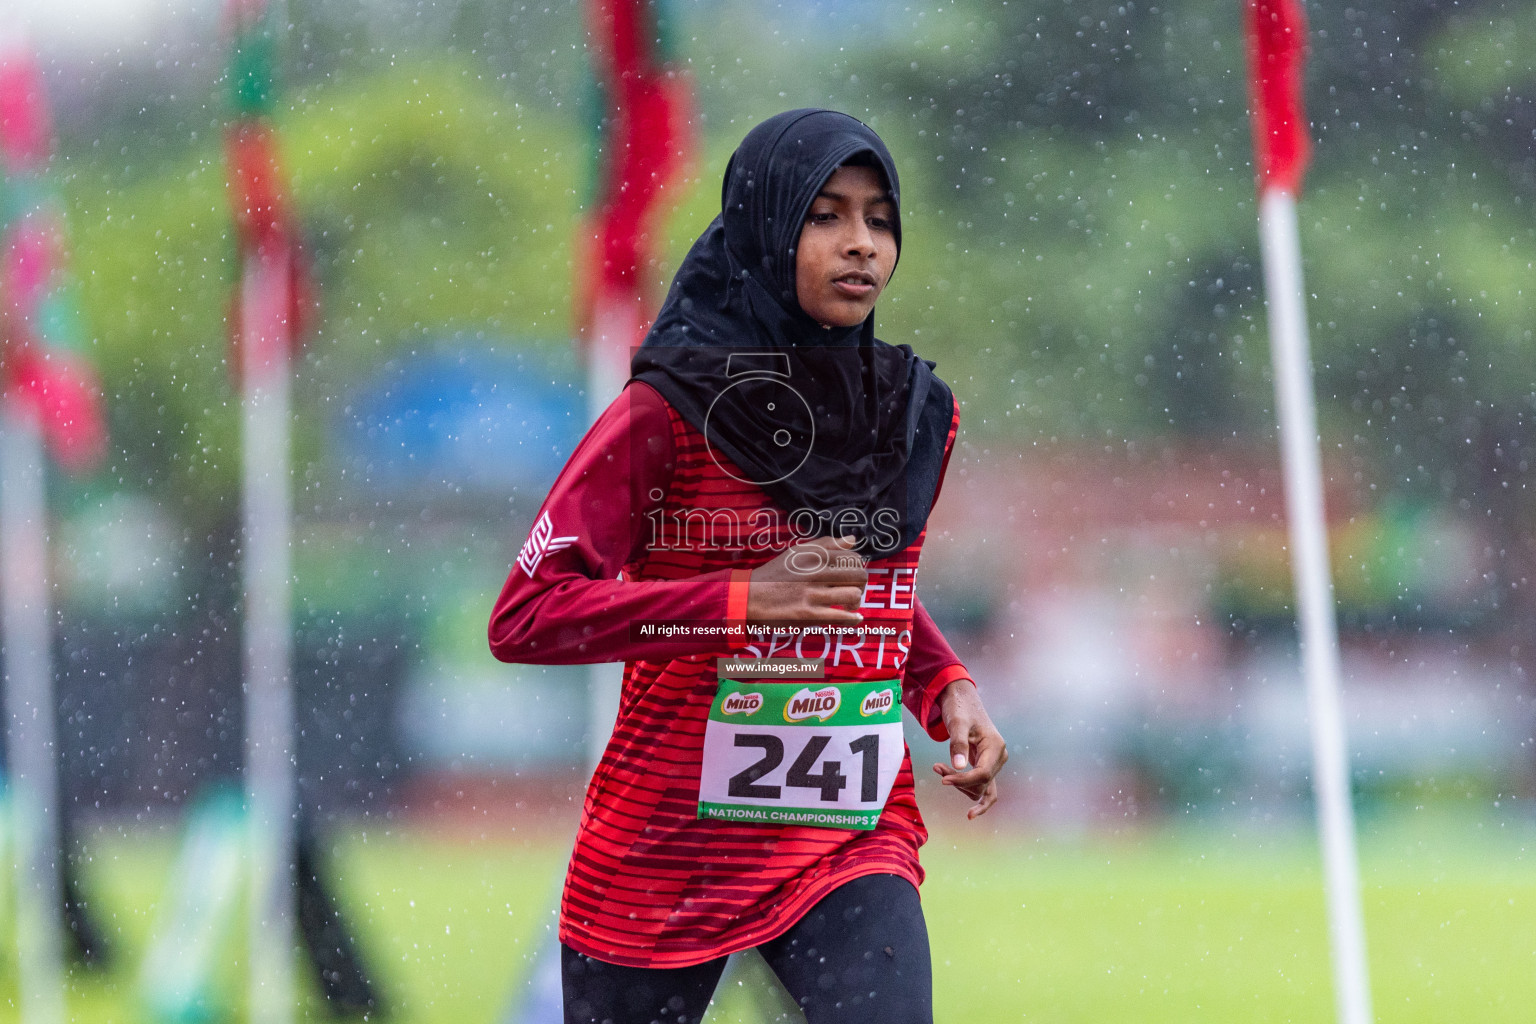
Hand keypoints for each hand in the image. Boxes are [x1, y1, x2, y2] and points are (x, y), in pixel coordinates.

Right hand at [745, 535, 866, 625]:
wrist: (749, 597)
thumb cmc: (774, 574)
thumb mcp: (797, 552)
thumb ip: (826, 544)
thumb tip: (852, 539)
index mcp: (815, 555)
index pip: (853, 557)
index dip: (857, 567)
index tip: (851, 576)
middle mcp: (816, 572)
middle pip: (859, 576)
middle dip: (861, 585)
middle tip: (852, 591)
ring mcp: (813, 594)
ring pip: (853, 595)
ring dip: (855, 603)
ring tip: (848, 606)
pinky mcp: (808, 614)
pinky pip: (841, 617)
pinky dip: (852, 619)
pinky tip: (854, 619)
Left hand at [931, 679, 1007, 818]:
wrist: (962, 700)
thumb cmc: (959, 708)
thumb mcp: (957, 723)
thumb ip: (958, 743)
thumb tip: (957, 768)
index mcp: (996, 747)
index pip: (982, 774)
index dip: (962, 781)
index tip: (943, 780)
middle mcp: (999, 757)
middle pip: (980, 783)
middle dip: (957, 781)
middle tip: (936, 768)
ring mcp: (994, 763)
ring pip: (979, 788)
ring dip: (959, 784)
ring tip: (938, 767)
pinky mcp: (986, 766)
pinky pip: (983, 788)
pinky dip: (967, 790)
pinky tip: (965, 807)